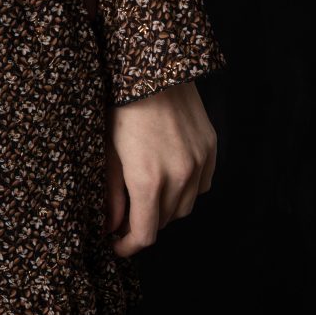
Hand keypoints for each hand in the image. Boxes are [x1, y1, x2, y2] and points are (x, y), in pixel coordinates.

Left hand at [107, 80, 216, 255]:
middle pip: (164, 222)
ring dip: (164, 210)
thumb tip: (110, 225)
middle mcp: (180, 176)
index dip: (128, 246)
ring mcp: (200, 163)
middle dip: (142, 225)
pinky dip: (185, 191)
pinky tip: (167, 180)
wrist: (152, 68)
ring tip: (142, 199)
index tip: (114, 246)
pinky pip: (201, 185)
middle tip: (121, 220)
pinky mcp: (210, 150)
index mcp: (149, 180)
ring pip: (185, 206)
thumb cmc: (118, 105)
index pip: (145, 234)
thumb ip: (111, 193)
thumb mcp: (105, 151)